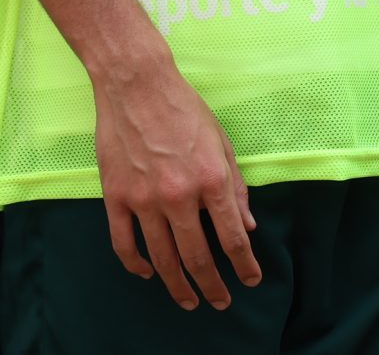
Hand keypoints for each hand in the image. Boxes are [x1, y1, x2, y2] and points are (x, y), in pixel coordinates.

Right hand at [90, 53, 259, 309]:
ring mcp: (144, 200)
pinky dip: (137, 264)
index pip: (232, 236)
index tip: (250, 281)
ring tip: (189, 300)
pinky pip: (124, 243)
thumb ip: (236, 188)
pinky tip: (149, 274)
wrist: (138, 88)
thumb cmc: (187, 111)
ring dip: (177, 284)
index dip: (244, 264)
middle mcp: (179, 196)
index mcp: (212, 180)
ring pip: (162, 257)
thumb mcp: (223, 144)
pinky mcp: (116, 198)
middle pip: (197, 255)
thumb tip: (248, 226)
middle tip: (220, 302)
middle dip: (212, 285)